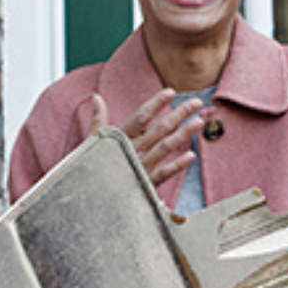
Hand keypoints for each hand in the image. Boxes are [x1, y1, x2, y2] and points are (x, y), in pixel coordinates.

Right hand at [89, 90, 204, 185]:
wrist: (88, 196)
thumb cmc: (91, 166)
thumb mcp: (93, 141)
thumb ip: (98, 119)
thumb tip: (96, 96)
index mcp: (120, 138)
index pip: (141, 116)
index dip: (156, 103)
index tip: (170, 92)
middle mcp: (132, 150)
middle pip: (159, 129)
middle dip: (179, 114)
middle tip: (196, 102)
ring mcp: (140, 166)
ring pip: (165, 147)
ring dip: (183, 134)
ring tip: (199, 122)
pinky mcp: (145, 183)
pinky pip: (164, 173)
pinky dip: (177, 165)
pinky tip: (192, 156)